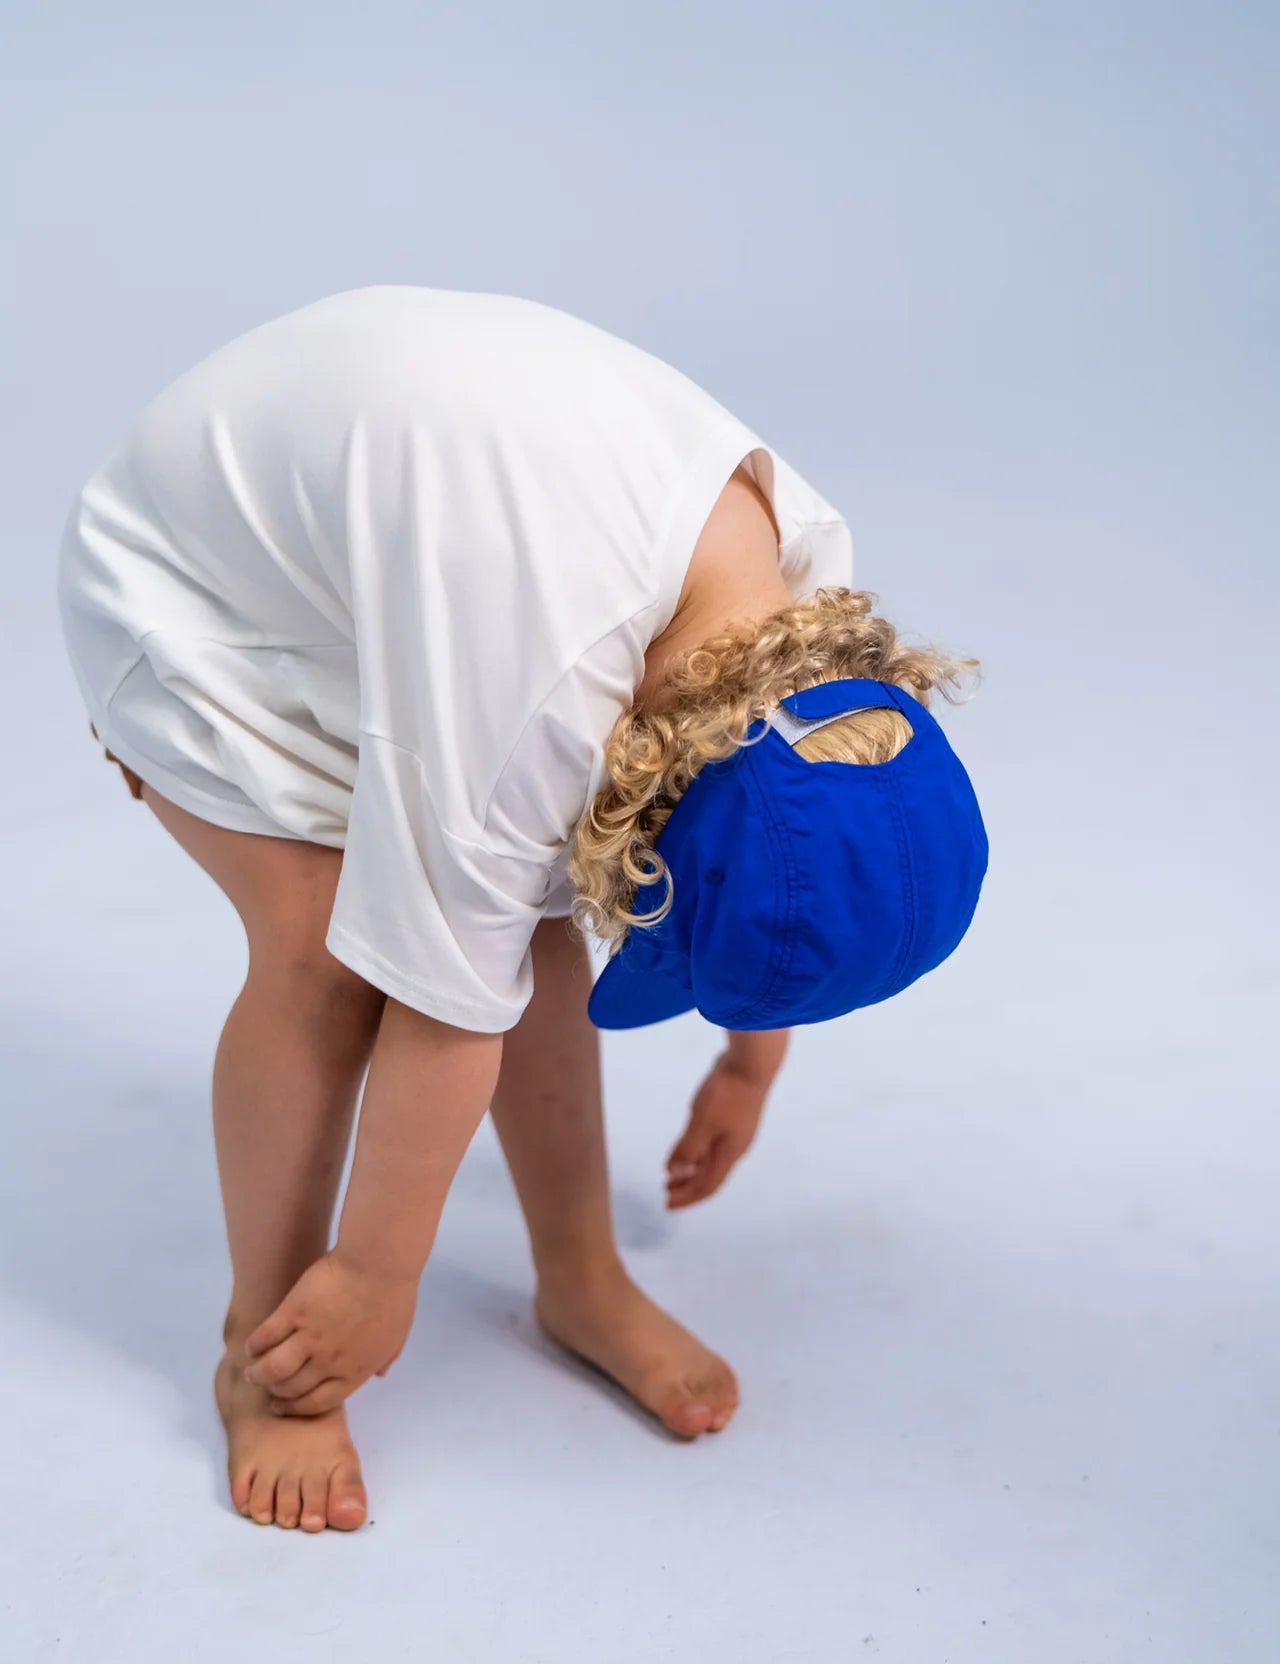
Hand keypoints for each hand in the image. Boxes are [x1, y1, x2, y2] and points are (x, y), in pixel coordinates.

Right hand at [242, 1249, 418, 1415]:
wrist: (379, 1265)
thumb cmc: (395, 1296)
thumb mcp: (398, 1336)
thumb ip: (384, 1358)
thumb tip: (378, 1374)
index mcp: (354, 1371)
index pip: (319, 1402)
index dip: (297, 1408)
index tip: (282, 1406)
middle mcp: (328, 1362)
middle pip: (292, 1388)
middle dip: (276, 1392)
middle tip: (266, 1387)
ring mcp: (308, 1338)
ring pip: (273, 1368)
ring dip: (259, 1374)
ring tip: (251, 1372)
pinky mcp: (292, 1312)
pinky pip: (266, 1336)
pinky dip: (255, 1345)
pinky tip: (251, 1345)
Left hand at [665, 1051, 768, 1208]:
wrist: (752, 1064)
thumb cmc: (726, 1095)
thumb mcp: (701, 1123)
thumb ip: (688, 1150)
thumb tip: (674, 1174)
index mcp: (729, 1153)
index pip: (708, 1185)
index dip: (688, 1197)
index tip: (668, 1205)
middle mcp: (735, 1146)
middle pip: (710, 1174)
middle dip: (687, 1186)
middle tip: (665, 1192)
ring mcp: (735, 1130)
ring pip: (711, 1158)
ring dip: (691, 1168)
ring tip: (672, 1173)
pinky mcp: (732, 1115)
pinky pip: (711, 1142)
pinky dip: (697, 1150)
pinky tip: (686, 1145)